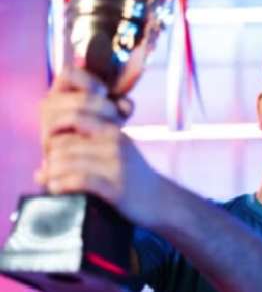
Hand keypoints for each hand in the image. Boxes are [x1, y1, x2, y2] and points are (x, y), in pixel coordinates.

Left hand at [36, 67, 163, 225]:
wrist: (160, 200)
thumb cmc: (132, 175)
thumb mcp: (118, 147)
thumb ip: (92, 139)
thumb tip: (50, 144)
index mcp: (113, 130)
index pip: (73, 119)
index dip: (54, 135)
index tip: (49, 152)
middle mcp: (115, 143)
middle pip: (64, 143)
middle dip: (49, 158)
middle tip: (44, 171)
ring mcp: (116, 165)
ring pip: (67, 162)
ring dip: (50, 174)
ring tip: (47, 181)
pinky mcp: (115, 187)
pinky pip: (78, 180)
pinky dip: (61, 184)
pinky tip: (56, 189)